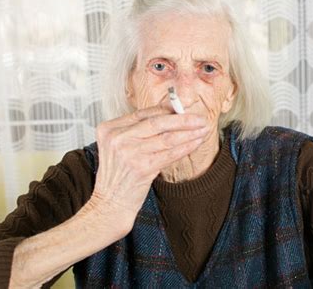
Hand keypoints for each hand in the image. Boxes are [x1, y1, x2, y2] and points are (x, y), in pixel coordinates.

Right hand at [84, 104, 207, 236]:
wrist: (110, 203)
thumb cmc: (118, 176)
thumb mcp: (120, 147)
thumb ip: (138, 131)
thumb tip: (171, 114)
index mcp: (109, 129)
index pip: (143, 113)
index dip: (167, 109)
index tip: (184, 107)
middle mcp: (117, 138)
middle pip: (157, 122)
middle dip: (183, 119)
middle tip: (200, 118)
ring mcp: (128, 153)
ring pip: (167, 138)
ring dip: (189, 133)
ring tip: (203, 130)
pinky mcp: (141, 168)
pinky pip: (170, 154)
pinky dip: (186, 147)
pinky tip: (196, 143)